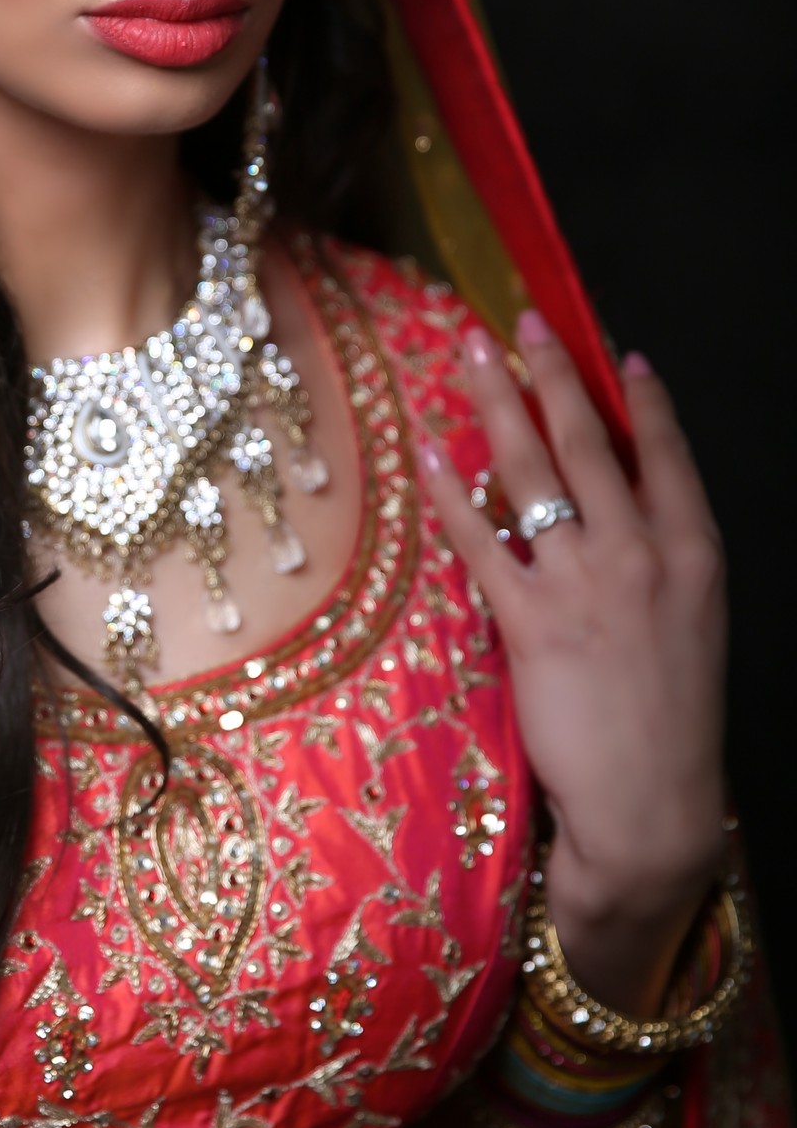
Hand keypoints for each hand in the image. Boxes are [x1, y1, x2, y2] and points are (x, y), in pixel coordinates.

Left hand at [420, 309, 726, 1011]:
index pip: (667, 455)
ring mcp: (586, 585)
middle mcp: (643, 556)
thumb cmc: (669, 719)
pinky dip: (454, 489)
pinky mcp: (531, 622)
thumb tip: (612, 502)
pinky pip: (482, 537)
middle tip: (522, 320)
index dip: (642, 399)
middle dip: (553, 373)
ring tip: (471, 352)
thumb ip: (658, 558)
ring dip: (497, 403)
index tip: (616, 350)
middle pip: (589, 443)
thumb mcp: (690, 625)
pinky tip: (433, 449)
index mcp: (694, 555)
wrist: (652, 807)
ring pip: (533, 471)